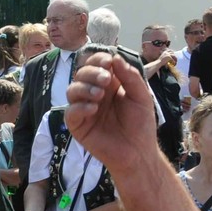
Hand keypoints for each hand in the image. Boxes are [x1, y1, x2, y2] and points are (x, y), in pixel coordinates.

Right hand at [63, 55, 160, 179]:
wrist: (139, 152)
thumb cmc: (141, 125)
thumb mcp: (141, 96)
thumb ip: (130, 77)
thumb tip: (115, 57)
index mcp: (108, 85)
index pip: (95, 65)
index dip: (98, 60)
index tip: (107, 62)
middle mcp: (93, 94)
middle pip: (81, 74)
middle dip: (92, 73)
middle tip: (106, 79)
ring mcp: (84, 110)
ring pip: (71, 90)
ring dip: (84, 87)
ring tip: (100, 95)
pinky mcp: (78, 126)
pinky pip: (70, 112)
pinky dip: (79, 107)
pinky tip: (93, 108)